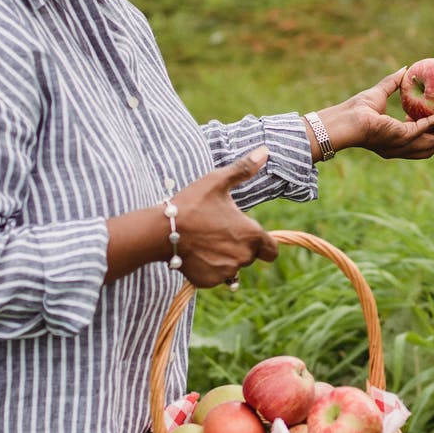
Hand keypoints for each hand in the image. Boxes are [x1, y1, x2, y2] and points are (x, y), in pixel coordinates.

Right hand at [170, 148, 280, 287]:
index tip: (247, 235)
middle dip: (238, 248)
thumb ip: (243, 169)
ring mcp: (225, 271)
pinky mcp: (208, 281)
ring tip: (205, 242)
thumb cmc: (192, 204)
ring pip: (232, 268)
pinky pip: (215, 277)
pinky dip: (208, 268)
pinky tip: (196, 253)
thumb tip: (265, 150)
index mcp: (251, 235)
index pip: (271, 251)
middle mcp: (243, 257)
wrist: (162, 230)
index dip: (262, 244)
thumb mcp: (217, 182)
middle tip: (217, 233)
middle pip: (249, 257)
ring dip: (224, 259)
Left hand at [315, 68, 433, 159]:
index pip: (420, 139)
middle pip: (432, 144)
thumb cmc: (356, 110)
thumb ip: (392, 83)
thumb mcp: (379, 93)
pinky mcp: (404, 137)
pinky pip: (428, 129)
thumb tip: (404, 70)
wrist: (345, 120)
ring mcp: (403, 145)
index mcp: (395, 141)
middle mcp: (401, 148)